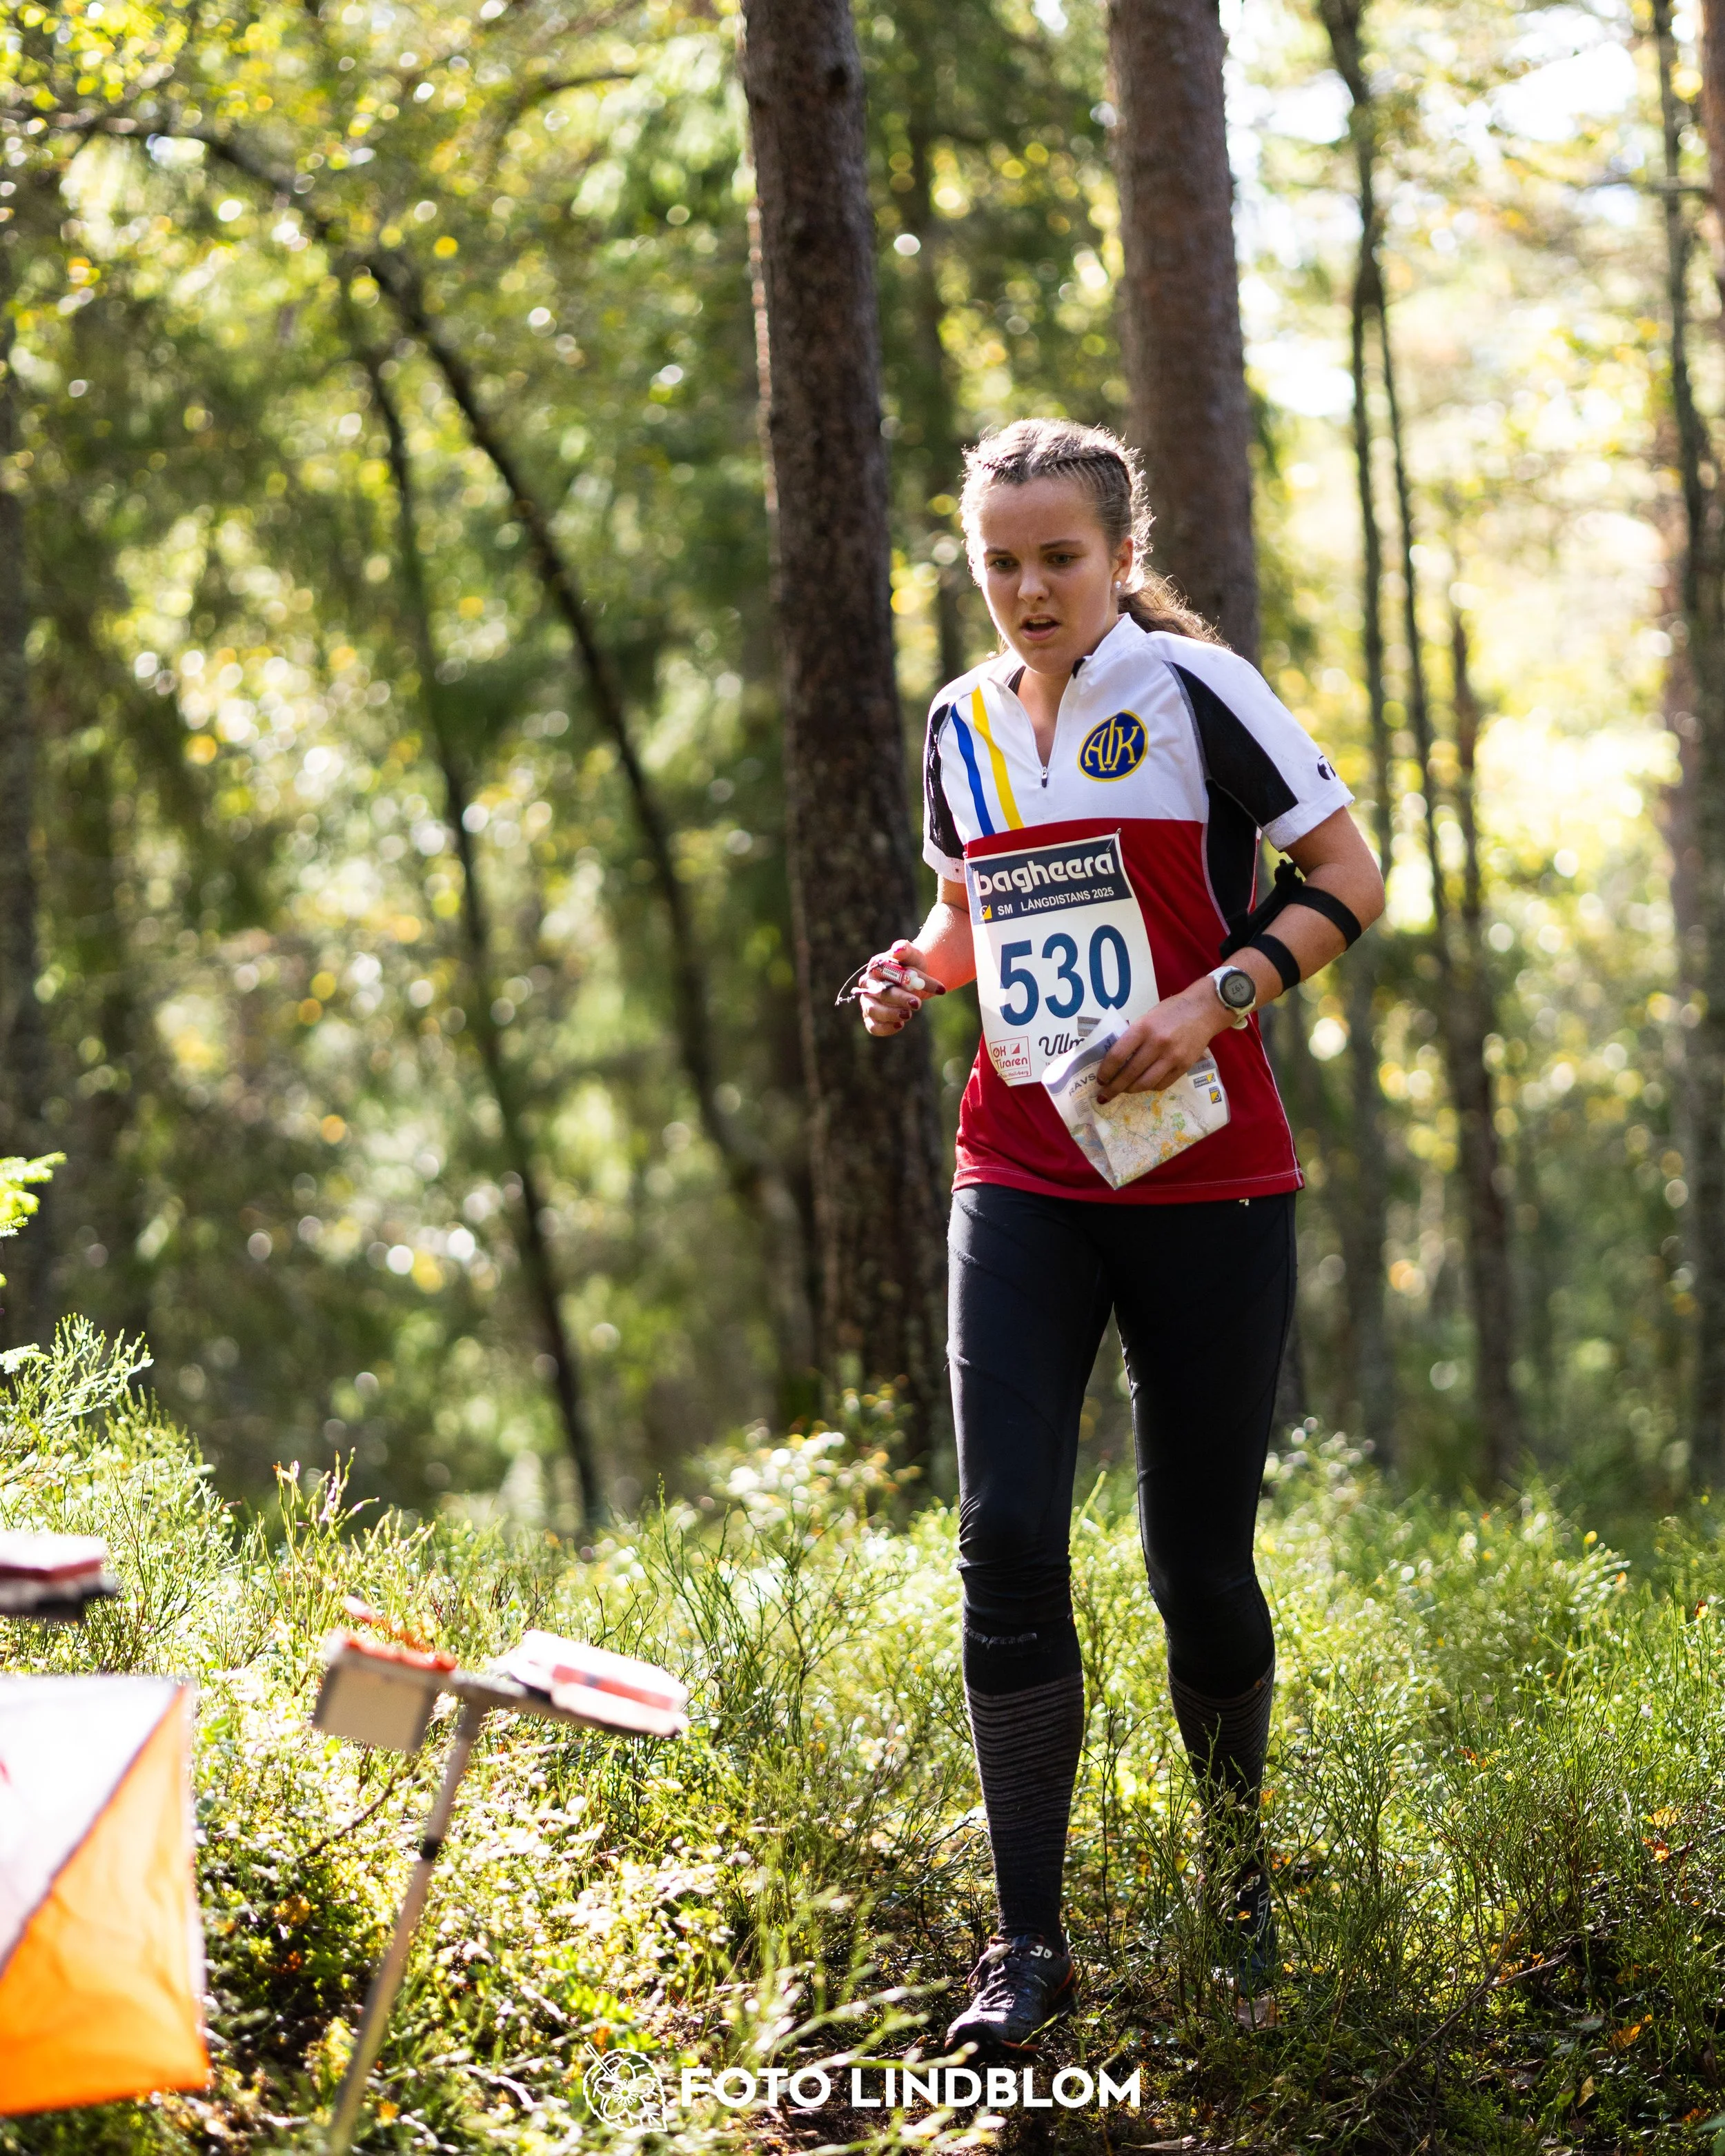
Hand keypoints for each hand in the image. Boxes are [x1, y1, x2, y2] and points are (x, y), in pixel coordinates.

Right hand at [858, 940, 945, 1035]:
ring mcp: (868, 1002)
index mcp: (876, 967)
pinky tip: (900, 1025)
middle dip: (899, 999)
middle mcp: (868, 984)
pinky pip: (873, 1026)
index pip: (884, 973)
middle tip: (916, 1003)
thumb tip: (898, 949)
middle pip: (879, 993)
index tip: (917, 985)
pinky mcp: (871, 1017)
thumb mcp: (913, 955)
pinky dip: (885, 1028)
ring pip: (873, 1011)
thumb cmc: (912, 965)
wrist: (915, 980)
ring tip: (908, 1015)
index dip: (900, 979)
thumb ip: (905, 950)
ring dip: (890, 1014)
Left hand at [1096, 981, 1229, 1100]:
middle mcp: (1157, 1044)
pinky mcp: (1184, 1066)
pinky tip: (1143, 1084)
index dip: (1105, 1071)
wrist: (1204, 1010)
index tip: (1100, 1078)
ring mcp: (1172, 1057)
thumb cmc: (1171, 1011)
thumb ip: (1133, 1037)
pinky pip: (1162, 1084)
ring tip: (1123, 1091)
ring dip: (1130, 1090)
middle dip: (1113, 1088)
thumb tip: (1114, 1060)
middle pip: (1129, 1074)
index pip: (1117, 1055)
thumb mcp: (1146, 1017)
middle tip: (1104, 1095)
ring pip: (1145, 1083)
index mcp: (1143, 1028)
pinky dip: (1149, 1087)